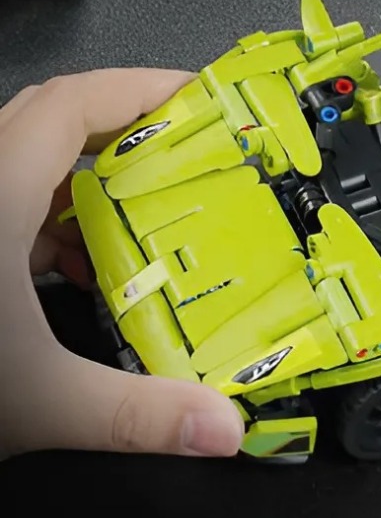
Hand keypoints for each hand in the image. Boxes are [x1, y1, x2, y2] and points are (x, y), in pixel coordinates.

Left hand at [0, 69, 243, 461]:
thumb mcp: (37, 401)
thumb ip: (137, 413)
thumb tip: (223, 429)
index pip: (74, 104)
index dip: (141, 88)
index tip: (199, 97)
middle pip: (54, 120)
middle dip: (127, 127)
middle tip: (186, 147)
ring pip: (29, 161)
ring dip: (92, 177)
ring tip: (148, 210)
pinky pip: (10, 201)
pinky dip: (55, 218)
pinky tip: (82, 267)